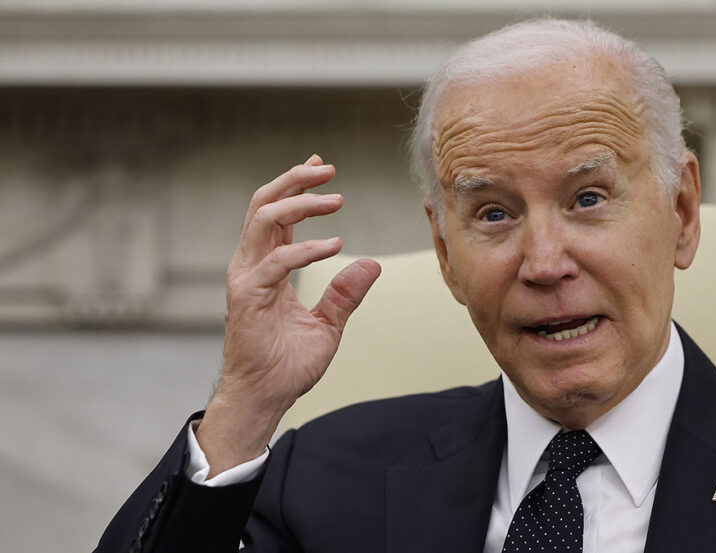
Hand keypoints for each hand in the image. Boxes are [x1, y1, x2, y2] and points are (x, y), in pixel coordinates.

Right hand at [197, 154, 380, 475]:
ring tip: (335, 200)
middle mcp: (252, 265)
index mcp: (267, 266)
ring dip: (299, 203)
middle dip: (295, 180)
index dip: (297, 186)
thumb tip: (372, 264)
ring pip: (263, 220)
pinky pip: (276, 261)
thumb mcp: (328, 324)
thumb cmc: (288, 364)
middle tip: (327, 169)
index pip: (277, 214)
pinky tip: (335, 246)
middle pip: (264, 205)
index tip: (323, 168)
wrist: (266, 396)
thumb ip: (345, 294)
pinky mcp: (247, 296)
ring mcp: (247, 279)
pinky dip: (305, 249)